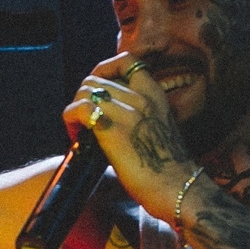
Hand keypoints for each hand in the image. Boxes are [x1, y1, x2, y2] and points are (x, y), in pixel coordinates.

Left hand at [62, 54, 194, 222]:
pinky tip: (76, 135)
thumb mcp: (158, 127)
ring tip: (80, 130)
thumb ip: (139, 114)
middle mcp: (141, 97)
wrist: (178, 188)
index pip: (127, 61)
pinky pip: (80, 109)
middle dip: (85, 97)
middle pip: (97, 79)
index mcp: (155, 94)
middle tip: (85, 120)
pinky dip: (71, 118)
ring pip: (85, 91)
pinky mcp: (112, 131)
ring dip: (76, 108)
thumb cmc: (167, 167)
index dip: (104, 70)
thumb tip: (109, 115)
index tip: (99, 89)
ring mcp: (127, 112)